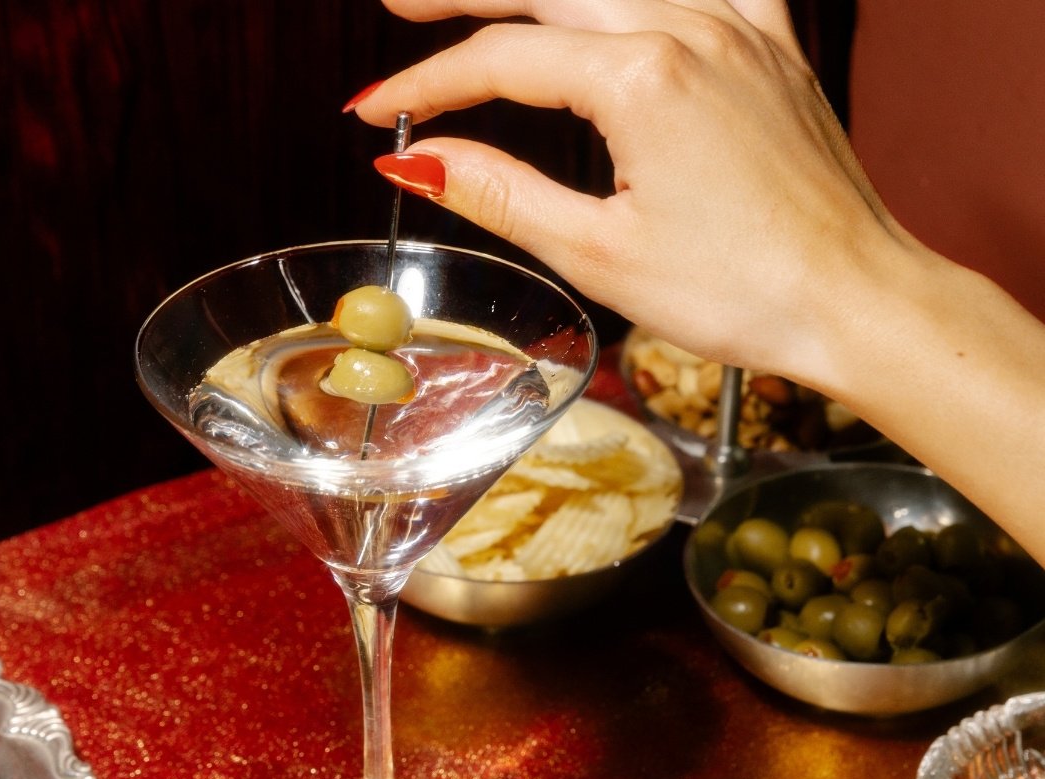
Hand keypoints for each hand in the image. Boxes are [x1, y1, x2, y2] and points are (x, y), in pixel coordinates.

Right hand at [350, 0, 908, 381]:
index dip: (426, 85)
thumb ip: (501, 194)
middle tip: (398, 6)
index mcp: (644, 79)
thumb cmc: (739, 293)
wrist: (852, 302)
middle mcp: (695, 28)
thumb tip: (416, 161)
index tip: (373, 115)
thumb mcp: (599, 253)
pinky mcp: (776, 48)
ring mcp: (743, 30)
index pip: (503, 61)